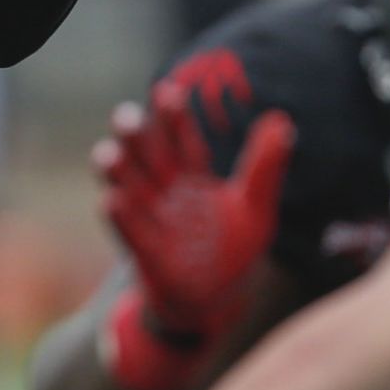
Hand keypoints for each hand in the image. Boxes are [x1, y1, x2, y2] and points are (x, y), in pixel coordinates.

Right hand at [92, 82, 294, 336]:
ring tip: (106, 152)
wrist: (217, 300)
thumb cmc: (232, 248)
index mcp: (193, 178)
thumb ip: (265, 165)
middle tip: (124, 115)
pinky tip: (112, 199)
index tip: (168, 89)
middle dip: (137, 139)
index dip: (174, 118)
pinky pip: (132, 234)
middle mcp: (168, 194)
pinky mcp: (149, 256)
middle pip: (149, 160)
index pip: (183, 142)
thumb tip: (283, 120)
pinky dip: (123, 218)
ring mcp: (155, 223)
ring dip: (118, 173)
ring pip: (131, 191)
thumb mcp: (256, 205)